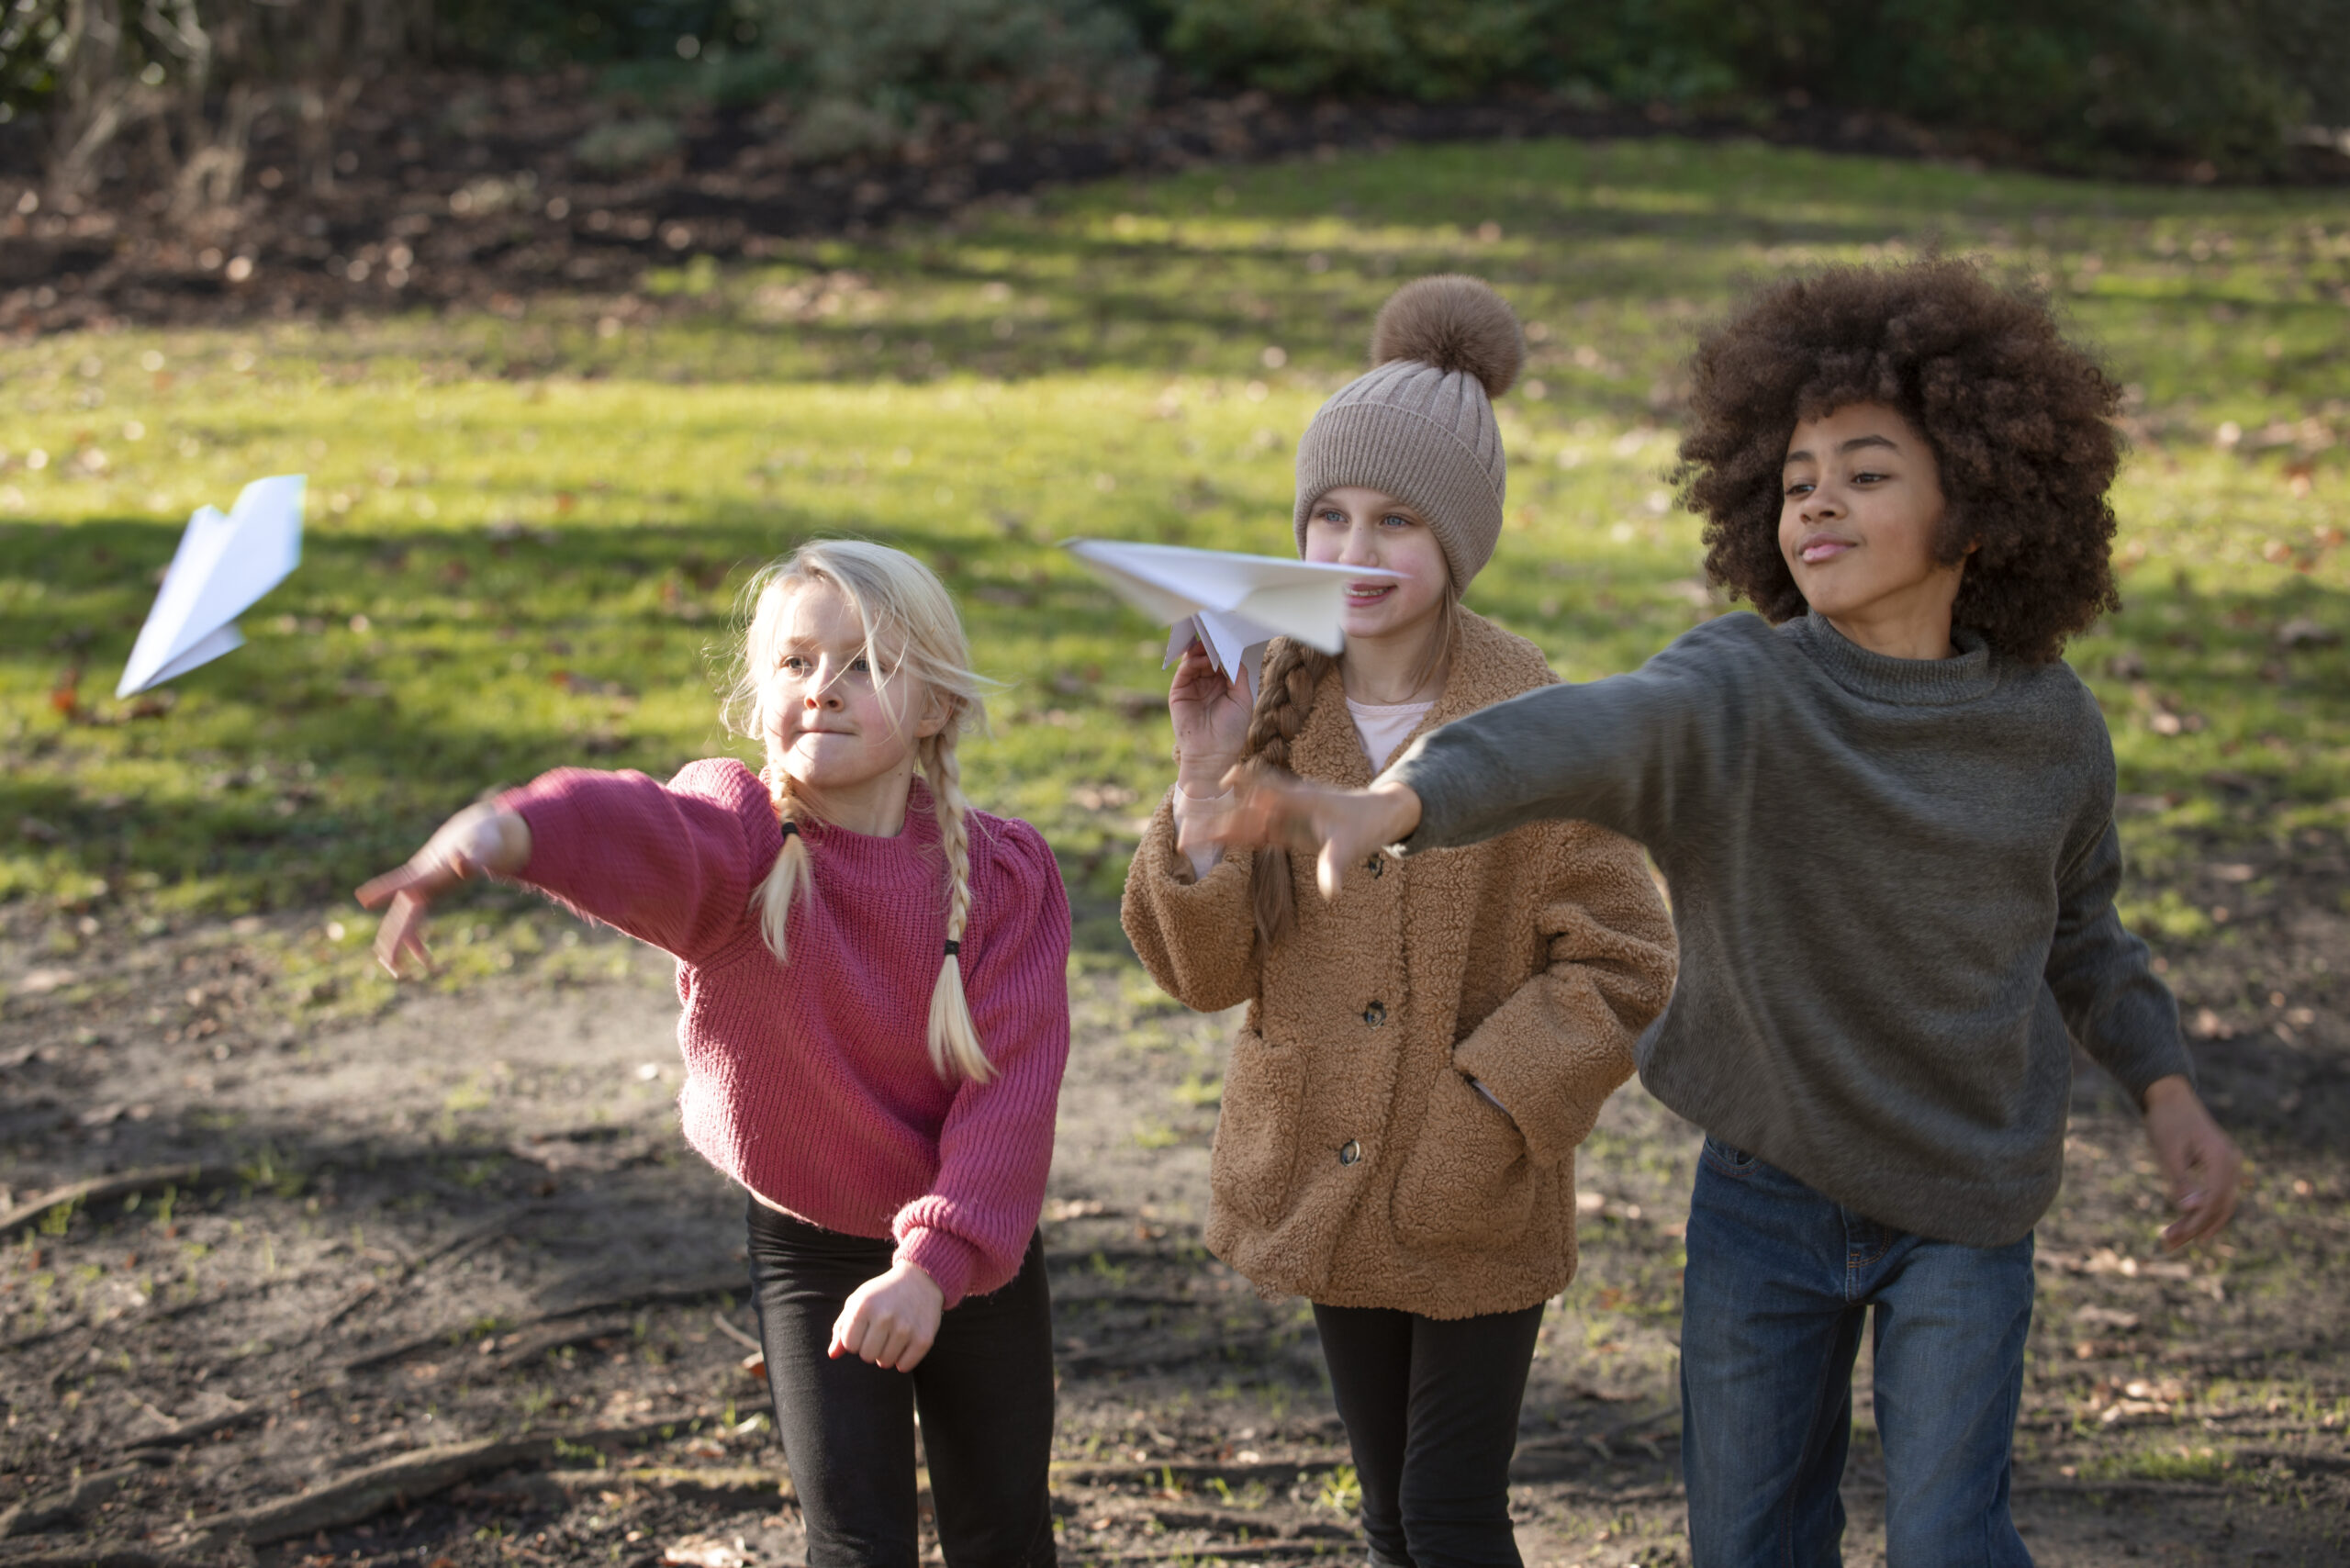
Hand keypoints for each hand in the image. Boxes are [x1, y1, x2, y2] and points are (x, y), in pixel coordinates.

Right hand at [354, 803, 530, 977]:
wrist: (474, 834)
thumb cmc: (479, 839)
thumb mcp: (481, 847)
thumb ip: (473, 857)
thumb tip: (462, 862)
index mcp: (428, 870)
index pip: (404, 883)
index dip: (384, 889)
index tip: (363, 898)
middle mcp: (418, 883)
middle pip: (400, 913)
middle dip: (393, 937)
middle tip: (387, 962)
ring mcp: (420, 891)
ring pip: (402, 921)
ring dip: (397, 944)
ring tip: (394, 970)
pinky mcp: (427, 897)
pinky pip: (415, 922)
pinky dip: (416, 941)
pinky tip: (424, 960)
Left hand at [828, 1260, 943, 1371]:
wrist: (920, 1279)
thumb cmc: (882, 1293)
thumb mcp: (858, 1301)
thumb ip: (841, 1328)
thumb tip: (832, 1355)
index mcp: (864, 1306)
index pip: (849, 1344)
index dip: (855, 1340)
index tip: (864, 1329)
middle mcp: (884, 1316)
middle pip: (867, 1356)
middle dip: (870, 1348)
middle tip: (880, 1334)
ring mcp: (905, 1328)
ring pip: (885, 1363)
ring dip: (886, 1354)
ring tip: (892, 1337)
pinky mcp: (923, 1338)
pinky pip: (904, 1366)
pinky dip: (902, 1360)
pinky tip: (905, 1345)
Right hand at [1168, 638, 1251, 794]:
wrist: (1210, 754)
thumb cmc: (1231, 731)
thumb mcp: (1243, 699)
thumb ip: (1238, 675)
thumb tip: (1231, 653)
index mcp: (1226, 685)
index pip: (1225, 661)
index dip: (1226, 649)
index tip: (1230, 635)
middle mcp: (1209, 683)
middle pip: (1210, 657)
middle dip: (1213, 646)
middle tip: (1216, 633)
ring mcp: (1193, 686)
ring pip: (1196, 661)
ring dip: (1202, 650)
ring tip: (1208, 642)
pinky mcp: (1179, 691)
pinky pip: (1184, 670)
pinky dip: (1190, 660)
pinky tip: (1198, 655)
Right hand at [1181, 771, 1422, 901]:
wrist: (1378, 814)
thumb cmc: (1365, 824)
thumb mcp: (1351, 846)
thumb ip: (1336, 867)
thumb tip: (1331, 893)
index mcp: (1300, 798)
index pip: (1265, 787)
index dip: (1243, 783)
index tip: (1220, 783)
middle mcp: (1286, 803)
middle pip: (1243, 808)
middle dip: (1216, 819)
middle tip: (1187, 833)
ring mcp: (1283, 815)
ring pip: (1244, 820)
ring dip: (1218, 828)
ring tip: (1187, 841)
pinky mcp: (1284, 827)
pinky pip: (1255, 831)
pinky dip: (1234, 836)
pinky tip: (1213, 842)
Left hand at [2141, 1075, 2241, 1249]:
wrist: (2170, 1095)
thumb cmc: (2166, 1121)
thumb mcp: (2168, 1151)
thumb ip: (2181, 1181)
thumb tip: (2191, 1210)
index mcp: (2222, 1160)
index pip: (2213, 1202)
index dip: (2194, 1223)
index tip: (2173, 1238)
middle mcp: (2232, 1164)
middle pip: (2219, 1207)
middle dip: (2194, 1228)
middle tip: (2167, 1244)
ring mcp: (2230, 1165)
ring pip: (2220, 1204)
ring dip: (2199, 1223)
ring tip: (2172, 1240)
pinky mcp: (2221, 1166)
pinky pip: (2217, 1195)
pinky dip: (2203, 1210)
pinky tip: (2187, 1223)